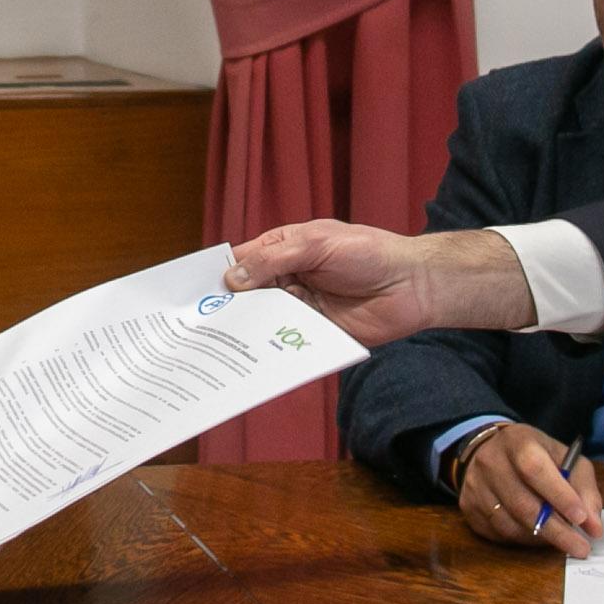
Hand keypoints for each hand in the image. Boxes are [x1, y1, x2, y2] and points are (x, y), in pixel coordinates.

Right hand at [223, 222, 534, 343]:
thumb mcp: (316, 245)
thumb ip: (273, 260)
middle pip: (248, 296)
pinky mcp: (314, 335)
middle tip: (195, 326)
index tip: (191, 293)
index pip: (242, 262)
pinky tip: (250, 358)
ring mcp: (300, 308)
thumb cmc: (367, 253)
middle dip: (226, 308)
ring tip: (215, 346)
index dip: (219, 275)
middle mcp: (287, 279)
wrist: (412, 285)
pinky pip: (286, 342)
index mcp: (284, 250)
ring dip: (245, 330)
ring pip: (263, 321)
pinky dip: (271, 348)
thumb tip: (232, 278)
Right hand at [454, 424, 601, 556]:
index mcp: (518, 442)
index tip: (581, 519)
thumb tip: (594, 527)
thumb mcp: (565, 459)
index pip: (535, 469)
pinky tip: (537, 535)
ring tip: (561, 540)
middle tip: (581, 548)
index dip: (559, 495)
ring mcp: (475, 486)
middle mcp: (491, 462)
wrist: (489, 449)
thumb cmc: (535, 456)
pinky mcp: (468, 506)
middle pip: (523, 504)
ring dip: (541, 538)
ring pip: (510, 524)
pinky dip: (523, 540)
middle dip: (557, 531)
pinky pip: (498, 534)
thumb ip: (584, 489)